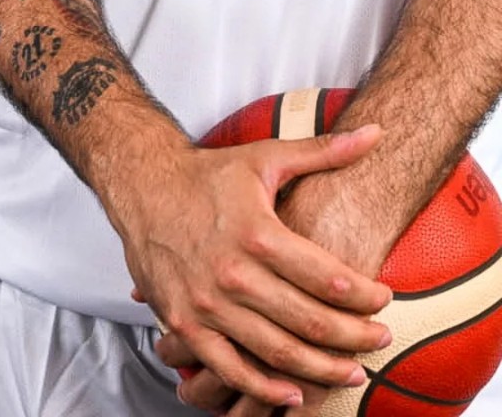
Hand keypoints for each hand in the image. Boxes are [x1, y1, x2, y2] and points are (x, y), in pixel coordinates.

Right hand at [119, 126, 391, 407]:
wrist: (140, 184)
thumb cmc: (206, 173)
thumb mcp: (264, 157)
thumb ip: (323, 151)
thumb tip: (375, 134)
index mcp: (257, 233)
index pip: (329, 279)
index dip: (366, 296)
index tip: (384, 299)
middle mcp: (233, 273)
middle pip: (310, 322)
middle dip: (355, 337)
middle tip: (379, 339)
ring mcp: (207, 303)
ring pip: (277, 353)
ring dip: (322, 369)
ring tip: (352, 371)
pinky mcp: (184, 323)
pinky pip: (230, 368)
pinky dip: (264, 388)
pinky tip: (294, 392)